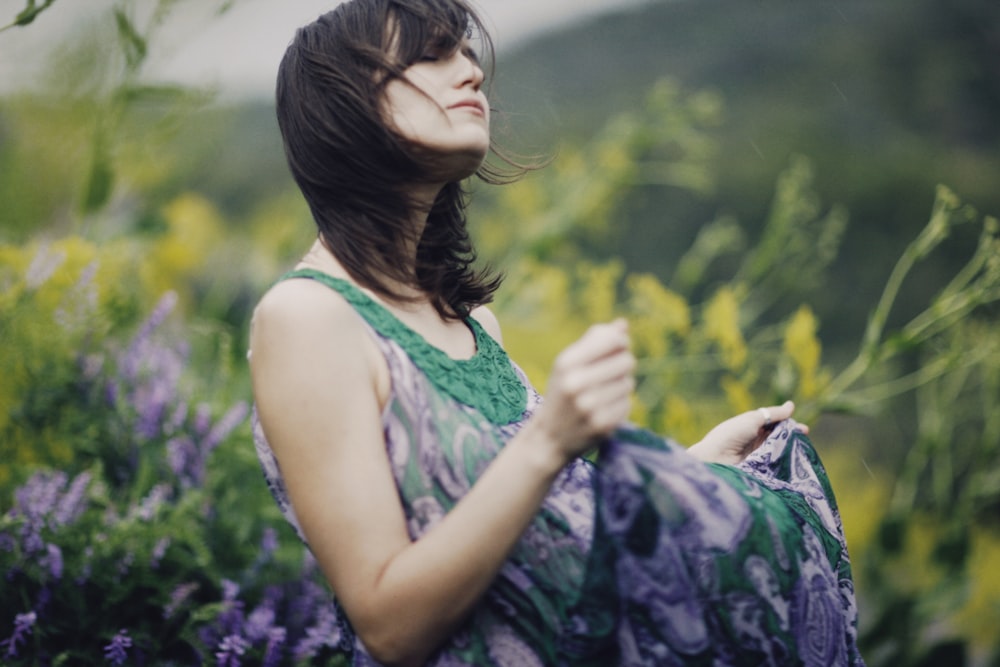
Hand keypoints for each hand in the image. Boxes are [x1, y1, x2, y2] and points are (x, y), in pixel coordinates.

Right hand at [529, 319, 635, 464]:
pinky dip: (619, 404)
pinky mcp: (602, 425)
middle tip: (611, 372)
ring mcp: (590, 406)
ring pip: (628, 383)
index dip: (621, 341)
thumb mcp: (568, 364)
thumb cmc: (562, 392)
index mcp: (566, 363)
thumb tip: (623, 324)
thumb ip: (595, 341)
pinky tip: (604, 408)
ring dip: (621, 386)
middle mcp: (576, 383)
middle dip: (622, 364)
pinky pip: (627, 403)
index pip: (613, 340)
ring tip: (603, 392)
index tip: (618, 347)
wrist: (549, 437)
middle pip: (626, 361)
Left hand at [688, 400, 807, 464]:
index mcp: (752, 425)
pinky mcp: (757, 468)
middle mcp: (756, 439)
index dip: (790, 425)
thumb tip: (791, 405)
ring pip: (778, 451)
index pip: (776, 423)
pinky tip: (795, 463)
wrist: (715, 458)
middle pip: (779, 437)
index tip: (804, 429)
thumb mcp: (752, 420)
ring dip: (790, 450)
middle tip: (805, 439)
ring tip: (803, 451)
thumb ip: (773, 414)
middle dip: (794, 438)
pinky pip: (774, 464)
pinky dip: (784, 462)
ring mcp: (757, 454)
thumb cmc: (730, 434)